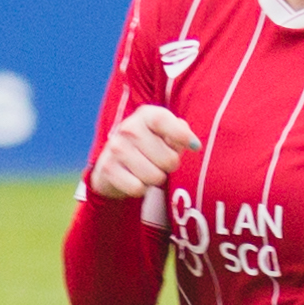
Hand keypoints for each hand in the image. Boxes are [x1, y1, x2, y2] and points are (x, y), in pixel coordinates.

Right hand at [86, 105, 200, 201]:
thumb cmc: (148, 146)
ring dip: (155, 179)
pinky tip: (134, 179)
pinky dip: (140, 189)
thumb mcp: (164, 133)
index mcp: (146, 115)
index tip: (195, 147)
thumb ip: (179, 132)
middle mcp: (128, 128)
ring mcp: (117, 148)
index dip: (182, 135)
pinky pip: (138, 188)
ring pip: (155, 177)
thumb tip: (192, 143)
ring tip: (147, 170)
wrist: (113, 163)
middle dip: (170, 166)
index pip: (163, 120)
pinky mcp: (108, 169)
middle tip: (160, 162)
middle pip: (168, 159)